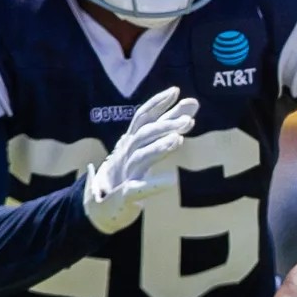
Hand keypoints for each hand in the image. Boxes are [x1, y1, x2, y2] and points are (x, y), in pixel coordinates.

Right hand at [83, 87, 196, 233]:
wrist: (103, 205)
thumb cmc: (130, 170)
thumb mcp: (149, 145)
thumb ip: (171, 124)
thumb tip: (193, 102)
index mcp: (131, 140)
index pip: (143, 117)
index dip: (157, 103)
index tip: (175, 91)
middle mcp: (127, 153)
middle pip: (143, 134)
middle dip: (164, 125)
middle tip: (188, 121)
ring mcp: (126, 173)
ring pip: (140, 156)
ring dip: (158, 147)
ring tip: (179, 140)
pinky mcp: (127, 195)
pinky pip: (139, 188)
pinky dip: (155, 184)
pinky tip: (172, 181)